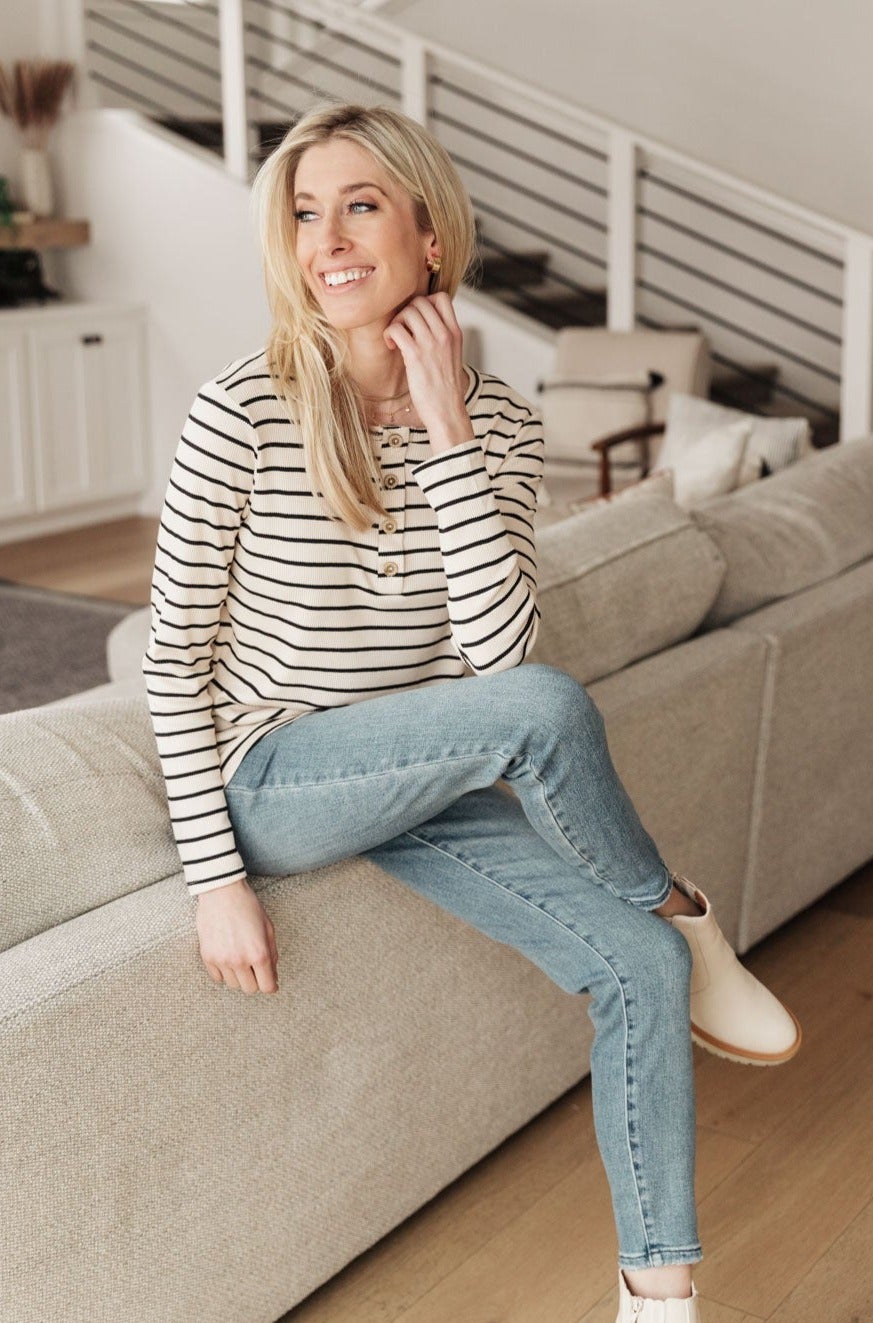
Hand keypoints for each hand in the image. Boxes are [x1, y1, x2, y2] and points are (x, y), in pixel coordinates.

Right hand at [195, 877, 279, 994]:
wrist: (222, 892)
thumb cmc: (248, 907)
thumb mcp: (269, 928)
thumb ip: (272, 954)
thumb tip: (273, 976)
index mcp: (259, 954)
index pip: (267, 986)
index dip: (271, 986)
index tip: (270, 983)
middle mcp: (240, 961)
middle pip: (250, 989)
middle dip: (255, 980)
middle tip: (255, 968)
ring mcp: (222, 960)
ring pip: (233, 984)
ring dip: (239, 976)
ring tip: (240, 958)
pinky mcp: (207, 956)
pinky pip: (217, 978)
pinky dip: (224, 972)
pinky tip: (227, 958)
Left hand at [383, 293, 472, 448]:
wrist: (448, 412)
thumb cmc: (446, 390)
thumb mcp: (452, 357)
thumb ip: (442, 339)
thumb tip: (425, 326)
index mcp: (455, 333)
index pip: (442, 298)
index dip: (425, 302)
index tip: (417, 319)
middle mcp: (445, 334)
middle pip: (421, 301)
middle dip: (407, 312)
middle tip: (403, 330)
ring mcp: (431, 343)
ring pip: (408, 311)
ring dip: (397, 322)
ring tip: (396, 340)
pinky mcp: (415, 356)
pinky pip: (396, 329)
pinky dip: (390, 335)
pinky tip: (392, 347)